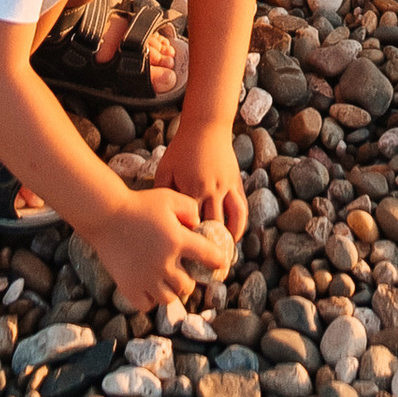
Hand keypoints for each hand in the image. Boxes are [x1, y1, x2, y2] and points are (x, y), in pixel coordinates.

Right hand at [90, 184, 232, 311]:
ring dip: (171, 292)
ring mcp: (146, 278)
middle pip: (187, 286)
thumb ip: (189, 208)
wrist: (106, 215)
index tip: (220, 264)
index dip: (218, 261)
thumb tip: (198, 225)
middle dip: (189, 281)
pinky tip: (150, 288)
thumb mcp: (169, 197)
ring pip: (168, 298)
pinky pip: (146, 304)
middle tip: (184, 274)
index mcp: (177, 240)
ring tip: (167, 282)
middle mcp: (164, 263)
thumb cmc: (139, 204)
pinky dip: (151, 300)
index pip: (208, 256)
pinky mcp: (129, 286)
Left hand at [157, 115, 248, 249]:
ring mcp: (226, 186)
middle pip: (213, 227)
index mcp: (192, 188)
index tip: (185, 261)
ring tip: (226, 259)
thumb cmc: (182, 148)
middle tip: (206, 270)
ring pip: (233, 220)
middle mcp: (212, 190)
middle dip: (211, 250)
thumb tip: (156, 218)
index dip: (189, 244)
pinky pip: (241, 208)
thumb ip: (162, 192)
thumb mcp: (166, 168)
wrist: (206, 126)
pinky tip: (234, 237)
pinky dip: (240, 224)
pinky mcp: (236, 182)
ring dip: (230, 241)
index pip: (191, 223)